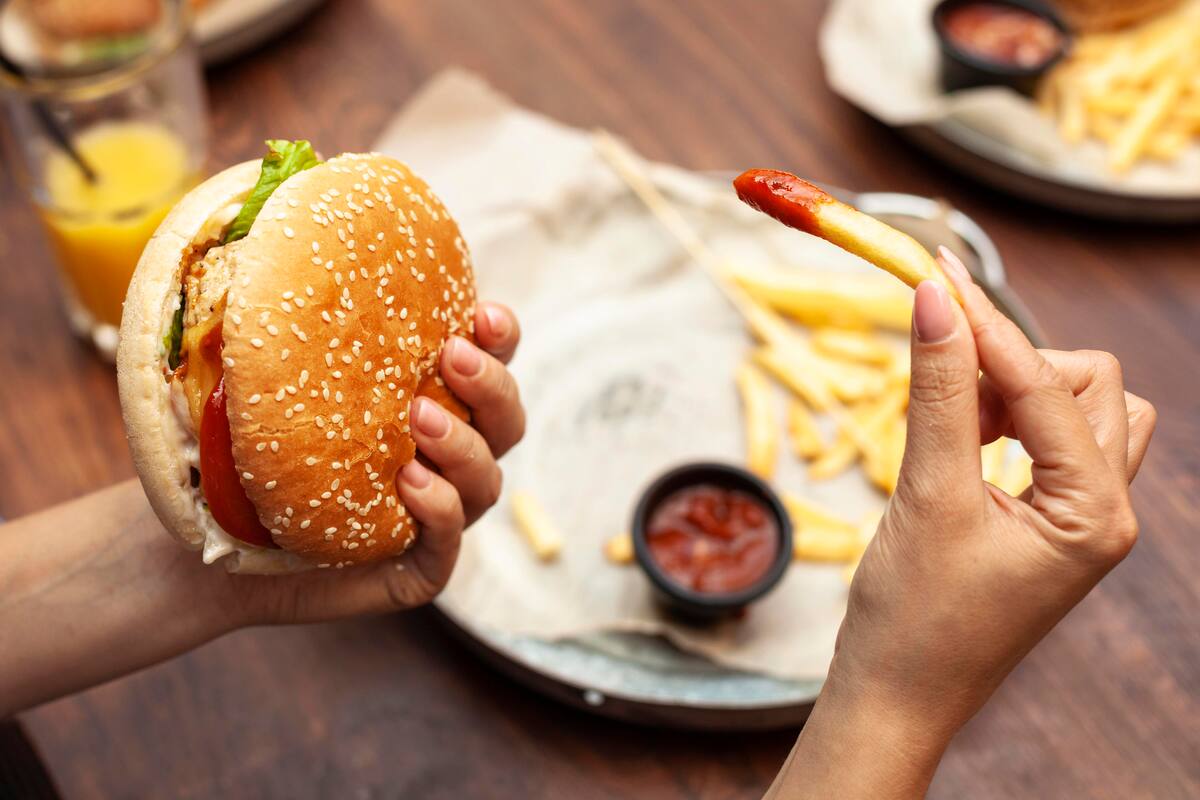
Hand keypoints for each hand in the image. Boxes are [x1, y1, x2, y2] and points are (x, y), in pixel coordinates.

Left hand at [226, 301, 524, 625]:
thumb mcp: (255, 376)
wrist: (203, 546)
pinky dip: (442, 510)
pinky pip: (450, 543)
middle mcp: (443, 458)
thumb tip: (256, 215)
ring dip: (465, 447)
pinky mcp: (414, 569)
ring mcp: (436, 516)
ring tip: (419, 422)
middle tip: (452, 358)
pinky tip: (410, 485)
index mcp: (427, 402)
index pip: (488, 365)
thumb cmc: (235, 452)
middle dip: (493, 385)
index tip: (483, 314)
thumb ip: (276, 315)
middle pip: (507, 420)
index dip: (501, 339)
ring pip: (488, 481)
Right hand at [769, 250, 1154, 797]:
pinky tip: (956, 433)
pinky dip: (1007, 419)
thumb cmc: (914, 617)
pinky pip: (1051, 440)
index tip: (934, 271)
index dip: (986, 326)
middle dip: (1013, 364)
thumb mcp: (925, 495)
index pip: (1046, 385)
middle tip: (937, 373)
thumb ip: (935, 392)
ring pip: (1081, 409)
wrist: (896, 693)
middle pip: (1090, 385)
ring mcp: (1080, 516)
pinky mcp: (1049, 520)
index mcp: (1095, 514)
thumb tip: (936, 301)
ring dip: (1017, 389)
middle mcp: (1105, 510)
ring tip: (948, 413)